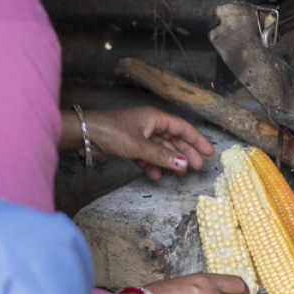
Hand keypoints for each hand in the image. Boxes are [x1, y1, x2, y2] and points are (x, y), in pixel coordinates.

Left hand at [73, 106, 214, 179]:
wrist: (84, 134)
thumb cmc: (110, 130)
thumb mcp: (139, 145)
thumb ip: (162, 156)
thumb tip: (184, 164)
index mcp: (155, 117)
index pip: (182, 128)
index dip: (197, 139)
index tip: (209, 152)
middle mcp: (149, 124)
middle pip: (174, 138)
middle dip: (186, 152)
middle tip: (198, 166)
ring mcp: (140, 135)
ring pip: (161, 148)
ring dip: (170, 160)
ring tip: (180, 173)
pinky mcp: (129, 145)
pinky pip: (146, 156)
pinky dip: (152, 165)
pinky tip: (156, 176)